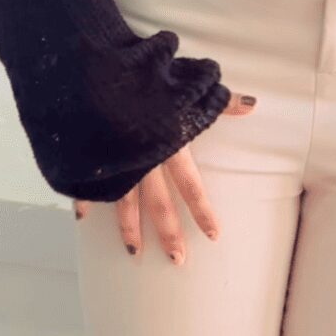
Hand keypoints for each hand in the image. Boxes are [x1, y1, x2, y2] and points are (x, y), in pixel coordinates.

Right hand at [73, 91, 256, 262]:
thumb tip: (252, 105)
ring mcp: (114, 162)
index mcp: (169, 146)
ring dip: (129, 229)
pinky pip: (88, 184)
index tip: (213, 235)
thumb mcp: (187, 86)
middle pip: (159, 204)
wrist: (98, 75)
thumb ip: (218, 102)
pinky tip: (83, 217)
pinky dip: (85, 200)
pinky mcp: (89, 156)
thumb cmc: (147, 76)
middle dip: (168, 233)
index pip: (191, 187)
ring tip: (133, 252)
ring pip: (124, 203)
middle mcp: (143, 160)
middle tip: (178, 260)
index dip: (202, 212)